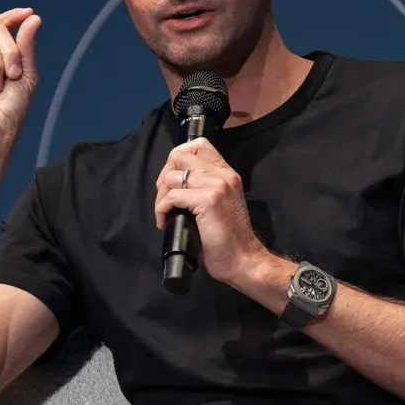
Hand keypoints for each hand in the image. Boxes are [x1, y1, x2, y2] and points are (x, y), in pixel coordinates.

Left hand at [153, 138, 270, 287]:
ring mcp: (216, 185)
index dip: (177, 158)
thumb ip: (204, 187)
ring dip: (160, 196)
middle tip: (164, 199)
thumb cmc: (229, 238)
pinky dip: (162, 210)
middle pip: (179, 156)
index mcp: (226, 173)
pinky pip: (172, 197)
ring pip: (171, 176)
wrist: (243, 260)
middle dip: (164, 177)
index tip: (172, 182)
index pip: (198, 145)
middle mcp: (222, 174)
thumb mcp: (220, 204)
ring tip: (165, 213)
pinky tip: (165, 222)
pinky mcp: (208, 200)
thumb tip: (175, 183)